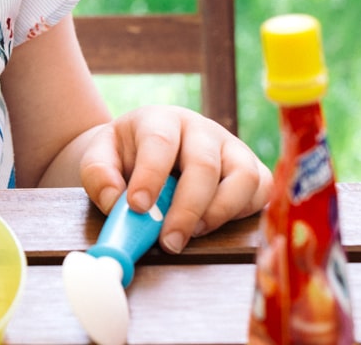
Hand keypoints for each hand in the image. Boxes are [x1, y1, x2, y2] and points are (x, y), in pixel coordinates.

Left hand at [77, 105, 271, 253]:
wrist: (145, 150)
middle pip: (204, 163)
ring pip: (243, 176)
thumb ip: (99, 176)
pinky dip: (242, 213)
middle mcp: (200, 129)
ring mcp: (230, 147)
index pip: (160, 141)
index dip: (150, 175)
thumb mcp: (99, 157)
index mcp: (160, 120)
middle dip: (186, 208)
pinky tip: (212, 225)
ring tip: (192, 233)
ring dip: (219, 212)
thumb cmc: (124, 155)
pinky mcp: (251, 169)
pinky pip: (261, 190)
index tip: (138, 207)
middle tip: (169, 241)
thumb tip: (118, 203)